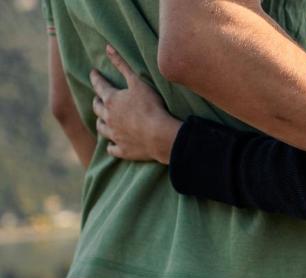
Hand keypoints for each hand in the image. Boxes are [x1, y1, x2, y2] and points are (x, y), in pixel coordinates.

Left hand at [90, 45, 180, 163]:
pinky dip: (111, 146)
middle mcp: (109, 118)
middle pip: (97, 108)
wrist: (160, 136)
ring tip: (102, 121)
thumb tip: (107, 48)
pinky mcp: (123, 150)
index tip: (93, 73)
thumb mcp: (138, 82)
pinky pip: (112, 149)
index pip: (100, 86)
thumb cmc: (151, 107)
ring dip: (100, 123)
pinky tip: (112, 145)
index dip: (96, 78)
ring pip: (101, 128)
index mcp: (112, 100)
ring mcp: (115, 135)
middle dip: (96, 102)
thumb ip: (122, 65)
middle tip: (98, 99)